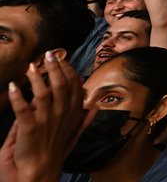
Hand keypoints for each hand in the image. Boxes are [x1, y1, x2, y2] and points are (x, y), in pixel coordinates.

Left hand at [0, 53, 93, 181]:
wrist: (40, 170)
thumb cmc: (56, 151)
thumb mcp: (74, 134)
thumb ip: (84, 119)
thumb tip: (95, 107)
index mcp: (72, 113)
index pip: (74, 85)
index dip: (67, 70)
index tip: (61, 60)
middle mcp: (61, 114)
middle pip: (60, 85)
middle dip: (55, 67)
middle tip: (48, 55)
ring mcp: (45, 120)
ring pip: (43, 94)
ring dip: (37, 79)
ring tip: (32, 67)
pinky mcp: (28, 128)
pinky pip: (22, 110)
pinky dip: (17, 98)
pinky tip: (13, 87)